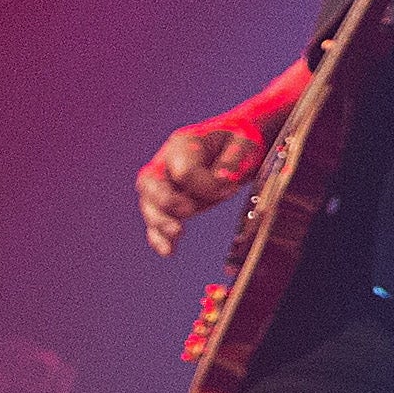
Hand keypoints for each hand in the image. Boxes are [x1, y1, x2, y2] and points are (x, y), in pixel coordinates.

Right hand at [137, 121, 264, 255]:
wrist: (234, 146)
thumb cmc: (238, 141)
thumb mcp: (243, 143)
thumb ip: (233, 160)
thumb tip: (223, 181)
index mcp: (183, 143)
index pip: (185, 169)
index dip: (207, 184)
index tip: (232, 188)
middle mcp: (164, 163)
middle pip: (151, 183)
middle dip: (167, 200)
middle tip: (187, 211)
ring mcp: (162, 185)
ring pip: (150, 205)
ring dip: (160, 222)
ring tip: (176, 235)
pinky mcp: (166, 204)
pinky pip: (156, 222)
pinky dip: (159, 237)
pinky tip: (167, 251)